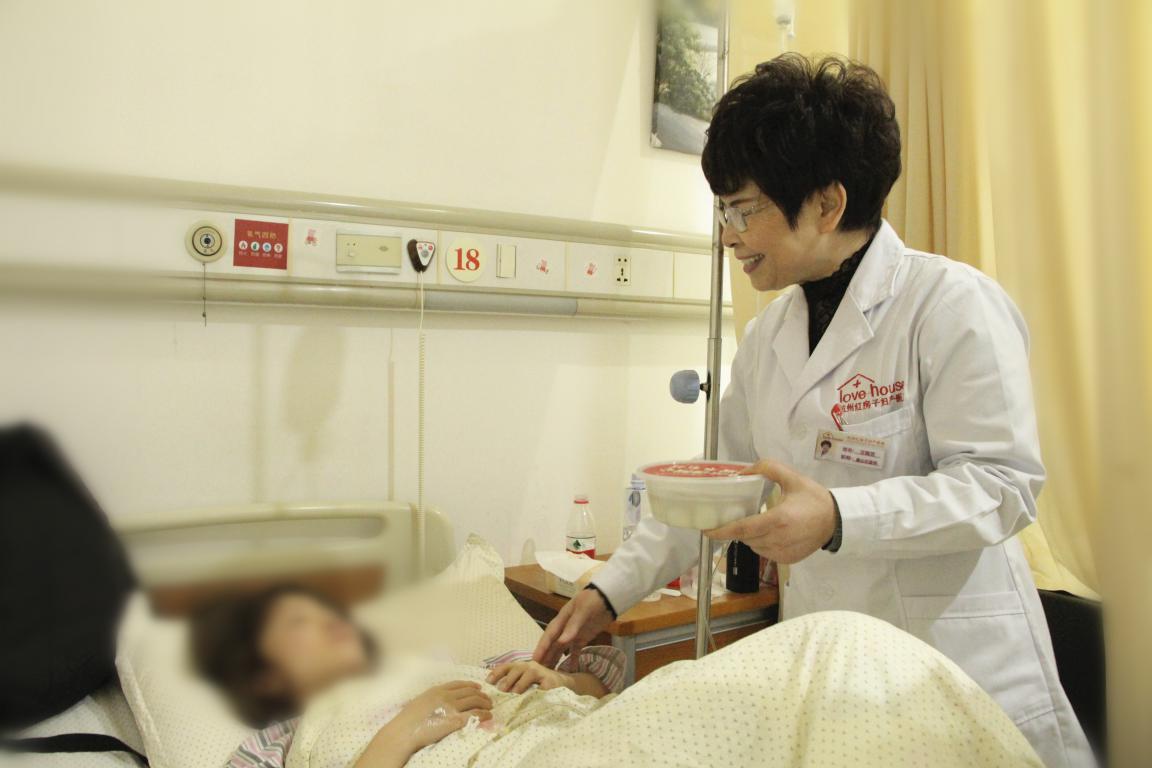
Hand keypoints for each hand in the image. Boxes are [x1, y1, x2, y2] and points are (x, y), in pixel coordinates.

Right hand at [392, 681, 492, 751]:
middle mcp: (446, 696)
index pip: (459, 684)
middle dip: (481, 694)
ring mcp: (452, 707)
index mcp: (437, 689)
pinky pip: (475, 715)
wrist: (405, 731)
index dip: (471, 684)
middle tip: (488, 699)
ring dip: (485, 703)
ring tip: (490, 707)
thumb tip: (439, 701)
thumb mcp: (420, 700)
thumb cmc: (408, 719)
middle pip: (470, 692)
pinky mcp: (456, 721)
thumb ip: (432, 698)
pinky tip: (488, 716)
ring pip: (475, 701)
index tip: (478, 687)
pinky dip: (484, 714)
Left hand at [486, 660, 571, 693]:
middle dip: (507, 679)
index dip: (496, 673)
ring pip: (529, 674)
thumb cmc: (537, 684)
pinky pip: (542, 686)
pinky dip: (537, 691)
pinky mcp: (551, 681)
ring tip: (515, 693)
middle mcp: (530, 666)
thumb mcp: (523, 682)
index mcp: (520, 667)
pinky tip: (532, 697)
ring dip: (521, 683)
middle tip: (500, 690)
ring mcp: (541, 672)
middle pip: (517, 669)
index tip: (488, 682)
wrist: (561, 684)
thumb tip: (494, 692)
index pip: (506, 666)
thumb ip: (511, 684)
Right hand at [532, 588, 612, 667]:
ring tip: (550, 673)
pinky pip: (575, 650)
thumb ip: (572, 626)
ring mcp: (573, 633)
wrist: (607, 598)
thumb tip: (561, 642)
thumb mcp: (582, 611)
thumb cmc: (592, 601)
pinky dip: (573, 659)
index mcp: (561, 620)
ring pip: (561, 649)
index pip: (549, 636)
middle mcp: (564, 628)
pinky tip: (571, 670)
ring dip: (555, 660)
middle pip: (552, 645)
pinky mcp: (583, 637)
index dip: (541, 649)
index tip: (534, 660)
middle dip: (545, 657)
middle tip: (538, 673)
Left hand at [705, 460, 836, 563]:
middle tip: (734, 516)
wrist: (836, 521)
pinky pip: (764, 553)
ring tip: (756, 522)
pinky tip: (769, 532)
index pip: (742, 529)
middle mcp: (779, 539)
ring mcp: (783, 553)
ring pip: (753, 546)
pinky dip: (761, 543)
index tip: (706, 530)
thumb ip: (767, 468)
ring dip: (749, 536)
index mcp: (778, 519)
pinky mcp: (787, 560)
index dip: (721, 531)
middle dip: (736, 528)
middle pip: (745, 537)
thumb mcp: (792, 477)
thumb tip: (742, 472)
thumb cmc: (813, 498)